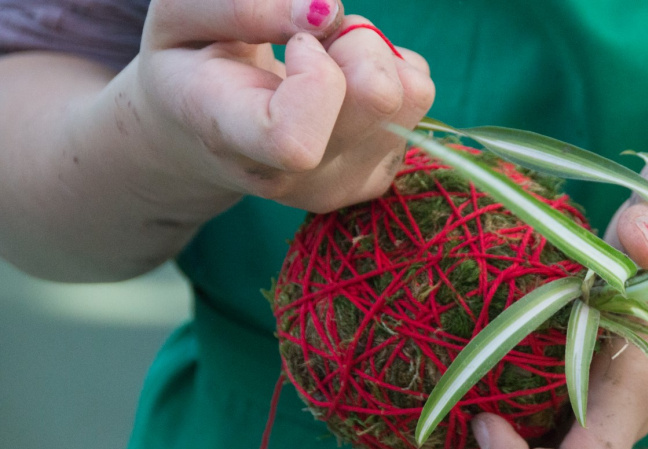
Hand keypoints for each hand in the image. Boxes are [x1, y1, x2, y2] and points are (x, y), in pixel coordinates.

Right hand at [128, 0, 434, 215]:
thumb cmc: (190, 63)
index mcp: (229, 135)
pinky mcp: (375, 178)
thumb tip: (324, 11)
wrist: (200, 134)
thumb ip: (242, 5)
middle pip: (377, 97)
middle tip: (312, 40)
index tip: (297, 44)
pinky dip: (390, 75)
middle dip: (354, 41)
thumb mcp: (182, 15)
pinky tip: (343, 86)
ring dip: (373, 56)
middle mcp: (290, 177)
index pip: (295, 140)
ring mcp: (339, 184)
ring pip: (411, 94)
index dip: (316, 73)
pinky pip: (419, 101)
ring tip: (324, 61)